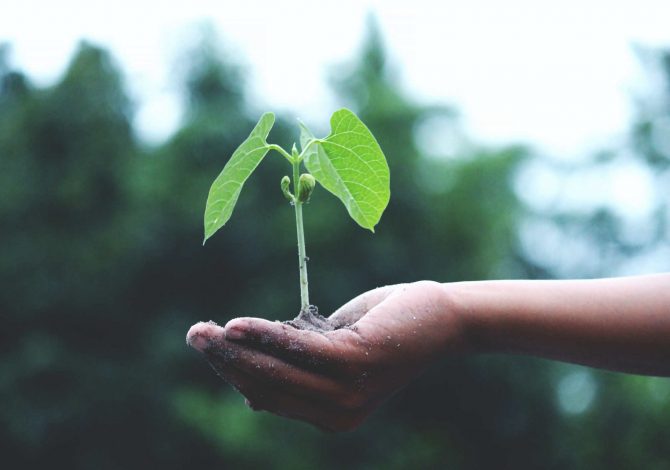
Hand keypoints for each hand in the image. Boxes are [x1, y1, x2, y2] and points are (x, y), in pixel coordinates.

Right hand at [186, 281, 466, 431]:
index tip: (208, 346)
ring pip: (276, 371)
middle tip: (194, 335)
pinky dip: (265, 335)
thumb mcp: (333, 352)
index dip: (234, 372)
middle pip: (266, 386)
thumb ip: (297, 369)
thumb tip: (249, 393)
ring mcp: (347, 393)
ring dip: (235, 349)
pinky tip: (237, 325)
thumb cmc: (384, 329)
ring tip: (204, 331)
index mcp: (330, 415)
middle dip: (225, 361)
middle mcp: (337, 414)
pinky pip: (298, 349)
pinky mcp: (356, 363)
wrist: (439, 318)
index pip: (269, 396)